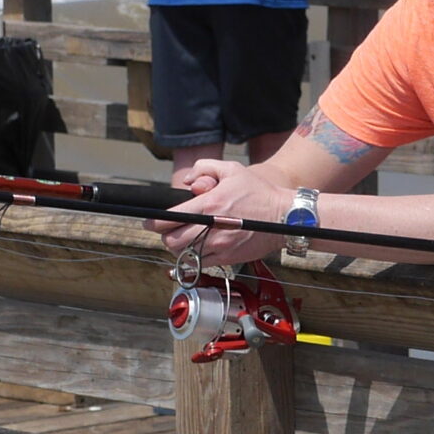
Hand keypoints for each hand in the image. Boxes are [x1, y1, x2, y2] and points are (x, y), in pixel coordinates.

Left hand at [145, 163, 287, 264]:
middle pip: (171, 240)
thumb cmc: (259, 192)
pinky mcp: (228, 258)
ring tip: (182, 238)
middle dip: (165, 235)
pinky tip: (196, 249)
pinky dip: (193, 258)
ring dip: (178, 247)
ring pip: (183, 254)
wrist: (284, 216)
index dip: (153, 221)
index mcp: (209, 205)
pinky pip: (200, 264)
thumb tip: (186, 181)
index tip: (149, 221)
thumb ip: (204, 168)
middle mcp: (211, 228)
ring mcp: (219, 246)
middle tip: (167, 229)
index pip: (169, 218)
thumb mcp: (232, 169)